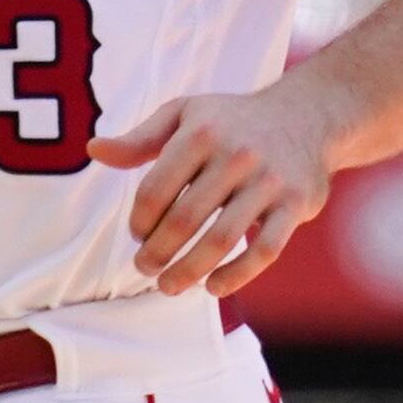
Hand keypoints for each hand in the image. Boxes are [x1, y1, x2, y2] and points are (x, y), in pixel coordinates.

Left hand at [89, 80, 351, 294]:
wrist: (308, 115)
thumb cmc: (232, 120)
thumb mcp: (184, 115)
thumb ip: (140, 139)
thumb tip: (94, 149)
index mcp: (202, 133)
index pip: (155, 190)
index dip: (139, 221)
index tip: (138, 235)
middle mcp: (237, 154)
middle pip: (184, 219)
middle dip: (157, 253)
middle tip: (145, 268)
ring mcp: (269, 181)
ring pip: (222, 239)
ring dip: (188, 271)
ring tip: (168, 286)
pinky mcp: (297, 204)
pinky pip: (264, 250)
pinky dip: (236, 276)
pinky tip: (212, 287)